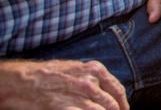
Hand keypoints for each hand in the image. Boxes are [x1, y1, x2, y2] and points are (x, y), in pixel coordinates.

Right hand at [0, 59, 128, 109]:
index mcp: (95, 69)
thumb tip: (105, 89)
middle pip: (112, 103)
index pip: (117, 89)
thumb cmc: (49, 73)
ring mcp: (78, 95)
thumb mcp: (76, 68)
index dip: (123, 103)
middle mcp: (90, 81)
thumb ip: (93, 77)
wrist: (24, 80)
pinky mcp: (66, 107)